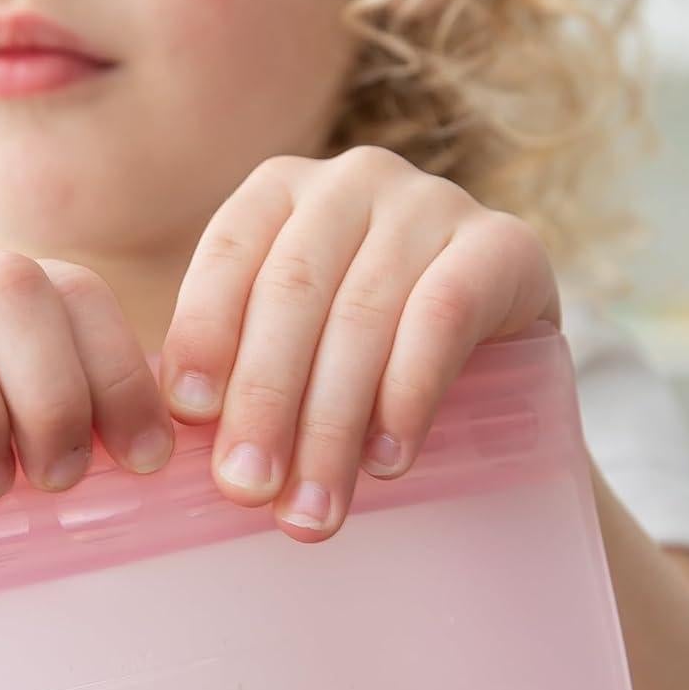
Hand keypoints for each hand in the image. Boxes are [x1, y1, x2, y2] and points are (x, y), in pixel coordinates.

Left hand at [159, 146, 562, 541]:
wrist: (497, 343)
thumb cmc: (360, 353)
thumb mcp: (292, 345)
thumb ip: (239, 374)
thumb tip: (184, 452)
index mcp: (281, 191)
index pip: (228, 254)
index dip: (204, 335)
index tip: (187, 418)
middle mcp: (353, 180)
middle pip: (292, 293)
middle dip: (264, 402)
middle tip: (246, 490)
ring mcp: (433, 203)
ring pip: (363, 316)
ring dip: (331, 426)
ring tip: (311, 509)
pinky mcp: (505, 244)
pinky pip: (444, 317)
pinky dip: (408, 395)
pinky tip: (386, 460)